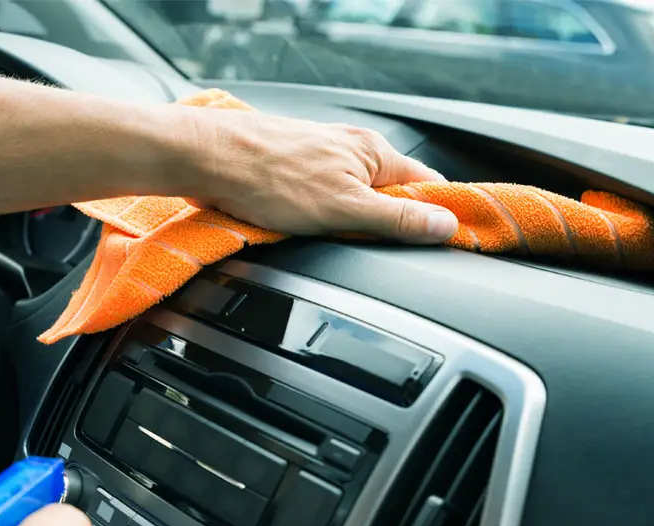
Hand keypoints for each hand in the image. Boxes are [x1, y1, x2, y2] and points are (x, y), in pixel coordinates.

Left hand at [187, 110, 458, 242]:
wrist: (208, 159)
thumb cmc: (269, 177)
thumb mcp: (345, 209)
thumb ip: (397, 219)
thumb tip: (445, 225)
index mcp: (374, 153)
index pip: (427, 185)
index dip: (437, 215)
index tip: (443, 242)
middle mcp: (351, 150)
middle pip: (390, 195)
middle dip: (384, 225)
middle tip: (366, 246)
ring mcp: (321, 158)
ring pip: (352, 200)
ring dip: (346, 223)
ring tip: (324, 234)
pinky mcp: (294, 170)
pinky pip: (321, 200)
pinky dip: (318, 218)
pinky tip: (301, 226)